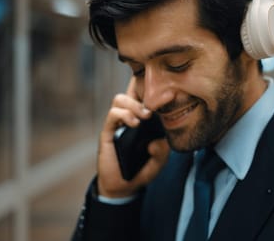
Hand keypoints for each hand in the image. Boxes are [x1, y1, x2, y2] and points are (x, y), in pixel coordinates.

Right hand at [96, 77, 169, 197]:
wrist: (123, 186)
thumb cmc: (141, 169)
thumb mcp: (158, 162)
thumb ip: (162, 152)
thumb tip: (157, 141)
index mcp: (142, 119)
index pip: (144, 95)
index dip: (150, 87)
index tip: (166, 90)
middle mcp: (129, 117)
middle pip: (130, 90)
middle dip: (143, 92)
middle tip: (154, 108)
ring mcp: (117, 123)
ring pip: (120, 98)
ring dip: (133, 104)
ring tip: (144, 117)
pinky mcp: (107, 132)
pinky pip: (112, 114)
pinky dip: (123, 114)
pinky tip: (133, 124)